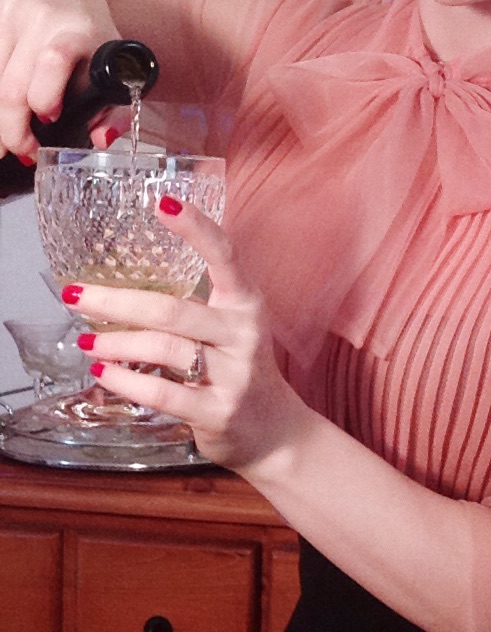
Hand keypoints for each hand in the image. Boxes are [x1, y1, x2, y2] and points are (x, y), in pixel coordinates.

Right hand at [0, 0, 119, 156]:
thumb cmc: (86, 29)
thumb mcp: (110, 60)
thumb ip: (113, 104)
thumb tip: (100, 139)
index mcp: (81, 29)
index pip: (56, 59)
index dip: (46, 95)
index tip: (50, 119)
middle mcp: (42, 17)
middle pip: (14, 85)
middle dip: (14, 128)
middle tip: (24, 150)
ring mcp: (9, 14)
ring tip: (5, 142)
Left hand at [64, 199, 311, 470]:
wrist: (275, 430)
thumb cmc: (238, 369)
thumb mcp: (229, 328)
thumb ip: (192, 305)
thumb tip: (120, 286)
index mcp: (246, 303)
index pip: (224, 255)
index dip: (195, 227)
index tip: (162, 201)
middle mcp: (243, 333)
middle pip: (173, 309)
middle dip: (116, 302)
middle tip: (75, 295)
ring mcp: (234, 374)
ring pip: (165, 348)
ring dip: (116, 343)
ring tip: (85, 341)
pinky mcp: (218, 411)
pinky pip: (163, 393)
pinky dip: (126, 381)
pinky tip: (103, 374)